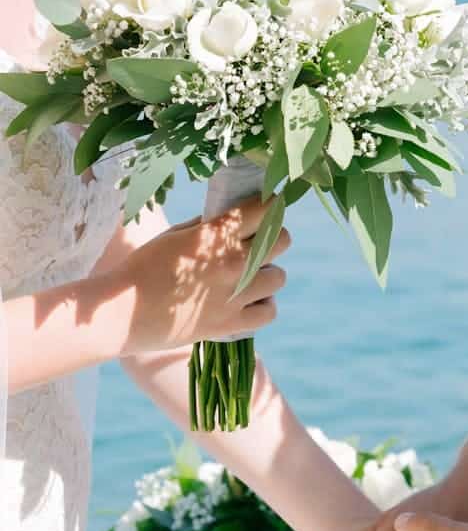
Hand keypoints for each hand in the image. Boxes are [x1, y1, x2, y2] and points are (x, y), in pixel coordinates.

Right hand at [112, 195, 289, 356]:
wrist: (122, 313)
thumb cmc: (141, 268)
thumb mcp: (174, 235)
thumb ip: (208, 226)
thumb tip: (234, 218)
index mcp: (215, 235)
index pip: (263, 210)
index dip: (269, 206)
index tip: (265, 209)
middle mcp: (232, 262)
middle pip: (282, 241)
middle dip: (273, 238)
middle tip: (257, 244)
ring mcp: (235, 295)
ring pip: (279, 277)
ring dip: (267, 274)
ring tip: (249, 278)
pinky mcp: (232, 324)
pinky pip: (269, 311)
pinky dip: (263, 306)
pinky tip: (248, 302)